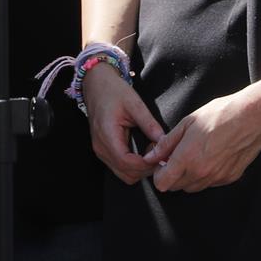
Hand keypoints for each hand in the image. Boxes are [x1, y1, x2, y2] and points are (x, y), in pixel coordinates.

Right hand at [82, 63, 163, 184]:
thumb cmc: (113, 91)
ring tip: (152, 152)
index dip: (146, 164)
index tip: (161, 157)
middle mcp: (101, 148)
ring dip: (140, 169)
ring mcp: (101, 151)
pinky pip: (120, 167)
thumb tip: (164, 140)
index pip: (127, 163)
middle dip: (145, 169)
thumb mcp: (134, 103)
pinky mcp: (104, 151)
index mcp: (107, 135)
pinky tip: (143, 152)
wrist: (96, 85)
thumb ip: (149, 123)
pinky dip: (133, 166)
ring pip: (123, 174)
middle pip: (126, 174)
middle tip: (160, 155)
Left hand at [143, 89, 260, 193]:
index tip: (162, 162)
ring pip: (193, 187)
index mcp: (187, 158)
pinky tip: (210, 158)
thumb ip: (167, 143)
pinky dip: (205, 176)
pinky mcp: (230, 178)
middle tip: (177, 156)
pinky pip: (210, 183)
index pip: (162, 183)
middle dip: (172, 175)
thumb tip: (151, 156)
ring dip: (188, 177)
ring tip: (195, 156)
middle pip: (176, 187)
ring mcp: (216, 178)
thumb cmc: (220, 114)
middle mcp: (201, 173)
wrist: (252, 117)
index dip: (158, 174)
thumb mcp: (188, 122)